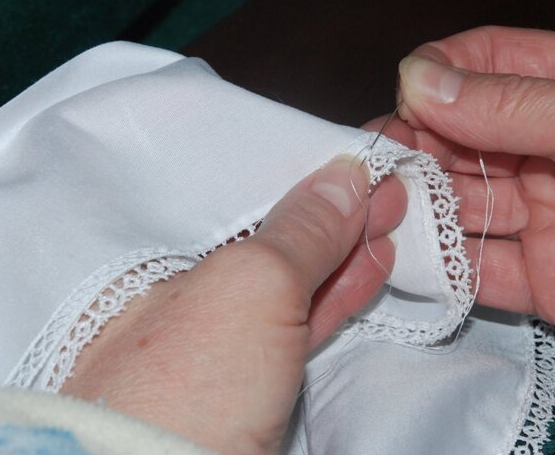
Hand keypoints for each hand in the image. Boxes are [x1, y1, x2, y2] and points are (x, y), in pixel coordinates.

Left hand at [62, 157, 406, 452]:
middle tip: (393, 184)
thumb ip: (299, 231)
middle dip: (339, 212)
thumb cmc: (190, 386)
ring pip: (297, 285)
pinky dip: (342, 293)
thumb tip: (345, 176)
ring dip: (350, 248)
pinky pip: (305, 325)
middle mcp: (188, 304)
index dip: (307, 184)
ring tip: (394, 213)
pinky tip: (372, 265)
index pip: (244, 207)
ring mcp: (225, 350)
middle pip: (277, 243)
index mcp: (160, 269)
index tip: (359, 165)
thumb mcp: (249, 287)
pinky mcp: (258, 390)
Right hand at [378, 26, 554, 403]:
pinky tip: (413, 257)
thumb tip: (419, 78)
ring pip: (470, 202)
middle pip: (470, 135)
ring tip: (379, 207)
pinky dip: (448, 266)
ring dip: (425, 203)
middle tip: (376, 162)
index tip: (399, 95)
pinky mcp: (554, 285)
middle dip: (421, 142)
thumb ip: (513, 104)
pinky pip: (486, 269)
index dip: (442, 74)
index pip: (495, 62)